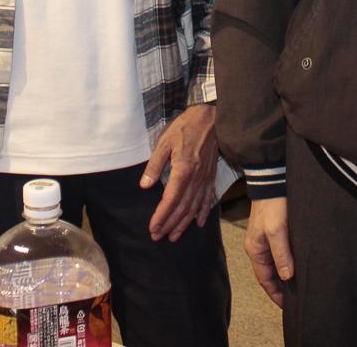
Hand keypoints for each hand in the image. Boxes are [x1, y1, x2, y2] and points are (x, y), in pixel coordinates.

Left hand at [139, 103, 217, 241]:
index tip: (153, 228)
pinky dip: (203, 213)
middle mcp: (196, 179)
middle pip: (182, 208)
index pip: (170, 200)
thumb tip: (145, 185)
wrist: (211, 119)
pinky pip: (208, 199)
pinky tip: (198, 223)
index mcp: (183, 170)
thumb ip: (154, 165)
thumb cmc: (185, 128)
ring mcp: (205, 179)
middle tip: (158, 237)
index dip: (161, 216)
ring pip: (194, 207)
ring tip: (174, 236)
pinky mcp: (211, 177)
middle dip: (169, 225)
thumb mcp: (164, 142)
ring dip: (183, 224)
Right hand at [243, 197, 293, 307]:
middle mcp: (258, 247)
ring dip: (285, 274)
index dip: (275, 294)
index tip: (288, 306)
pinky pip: (281, 253)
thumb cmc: (272, 205)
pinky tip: (299, 265)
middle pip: (270, 273)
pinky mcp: (275, 232)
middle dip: (281, 287)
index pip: (264, 279)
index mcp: (255, 250)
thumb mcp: (277, 231)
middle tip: (297, 298)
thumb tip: (287, 277)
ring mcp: (266, 239)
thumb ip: (281, 254)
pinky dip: (288, 262)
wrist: (273, 180)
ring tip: (300, 285)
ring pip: (276, 264)